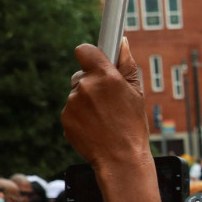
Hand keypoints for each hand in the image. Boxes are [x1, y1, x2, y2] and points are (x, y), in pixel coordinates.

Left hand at [63, 38, 149, 172]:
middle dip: (91, 84)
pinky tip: (95, 127)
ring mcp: (72, 103)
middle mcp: (85, 87)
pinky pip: (71, 111)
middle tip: (108, 101)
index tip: (94, 60)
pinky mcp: (65, 118)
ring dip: (86, 103)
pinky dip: (80, 117)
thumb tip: (123, 42)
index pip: (85, 50)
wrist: (120, 159)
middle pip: (80, 75)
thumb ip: (127, 66)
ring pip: (76, 95)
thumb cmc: (133, 126)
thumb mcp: (137, 94)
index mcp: (105, 76)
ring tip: (104, 119)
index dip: (90, 55)